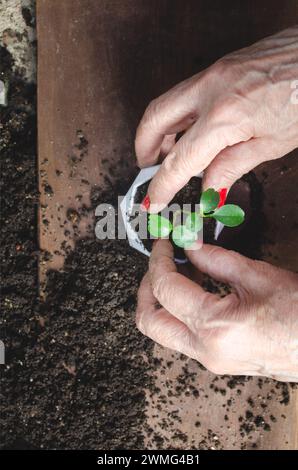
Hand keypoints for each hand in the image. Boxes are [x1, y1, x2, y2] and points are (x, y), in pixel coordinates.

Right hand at [135, 27, 297, 212]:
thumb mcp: (273, 144)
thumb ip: (232, 167)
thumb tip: (209, 190)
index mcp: (224, 116)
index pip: (180, 160)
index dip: (162, 186)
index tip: (152, 201)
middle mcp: (210, 89)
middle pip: (153, 120)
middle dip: (143, 149)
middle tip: (148, 170)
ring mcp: (212, 73)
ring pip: (165, 103)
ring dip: (158, 131)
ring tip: (169, 155)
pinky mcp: (218, 67)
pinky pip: (184, 94)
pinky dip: (177, 116)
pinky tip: (189, 132)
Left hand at [136, 240, 297, 381]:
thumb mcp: (258, 276)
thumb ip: (216, 258)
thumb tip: (190, 245)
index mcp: (213, 327)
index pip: (165, 289)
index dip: (159, 259)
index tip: (164, 242)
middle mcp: (205, 350)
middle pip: (149, 321)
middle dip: (146, 287)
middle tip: (160, 262)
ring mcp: (210, 360)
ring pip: (163, 332)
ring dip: (162, 300)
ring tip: (182, 271)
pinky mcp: (218, 361)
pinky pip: (183, 336)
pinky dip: (179, 312)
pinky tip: (197, 289)